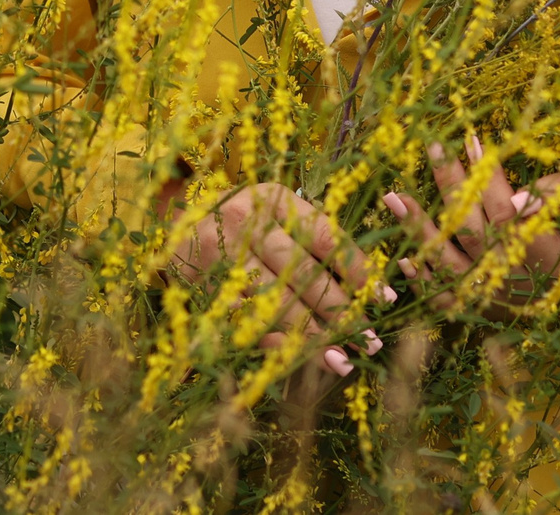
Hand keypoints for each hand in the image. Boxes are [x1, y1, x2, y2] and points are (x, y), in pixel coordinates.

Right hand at [167, 181, 388, 373]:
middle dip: (339, 310)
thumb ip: (315, 237)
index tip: (386, 298)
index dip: (357, 269)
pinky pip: (243, 322)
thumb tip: (369, 284)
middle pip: (301, 274)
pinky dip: (272, 343)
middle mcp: (246, 225)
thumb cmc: (245, 217)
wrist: (174, 220)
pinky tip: (296, 359)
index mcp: (273, 200)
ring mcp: (221, 258)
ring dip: (311, 335)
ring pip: (274, 303)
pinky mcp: (204, 287)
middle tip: (369, 339)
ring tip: (343, 357)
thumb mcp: (277, 211)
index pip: (324, 235)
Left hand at [384, 136, 559, 314]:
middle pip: (471, 228)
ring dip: (418, 228)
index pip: (506, 209)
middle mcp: (509, 274)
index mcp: (540, 251)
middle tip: (433, 146)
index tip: (471, 138)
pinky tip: (400, 254)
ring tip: (394, 196)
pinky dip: (420, 278)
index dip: (489, 175)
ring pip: (447, 261)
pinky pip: (440, 297)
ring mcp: (488, 295)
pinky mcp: (473, 311)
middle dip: (450, 185)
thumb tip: (519, 196)